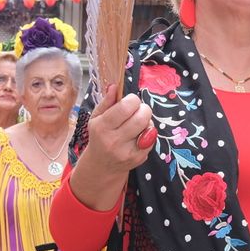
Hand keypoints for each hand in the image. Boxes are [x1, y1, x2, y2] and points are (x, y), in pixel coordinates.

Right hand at [70, 85, 154, 210]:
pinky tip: (139, 135)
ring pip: (149, 128)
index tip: (130, 101)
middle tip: (137, 110)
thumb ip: (107, 101)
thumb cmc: (100, 136)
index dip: (133, 100)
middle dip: (143, 109)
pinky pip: (152, 139)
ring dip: (147, 121)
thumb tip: (114, 86)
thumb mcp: (97, 117)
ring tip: (137, 124)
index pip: (126, 107)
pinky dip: (149, 133)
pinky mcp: (138, 159)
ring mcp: (127, 152)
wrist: (101, 165)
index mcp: (102, 127)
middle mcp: (114, 141)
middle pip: (141, 117)